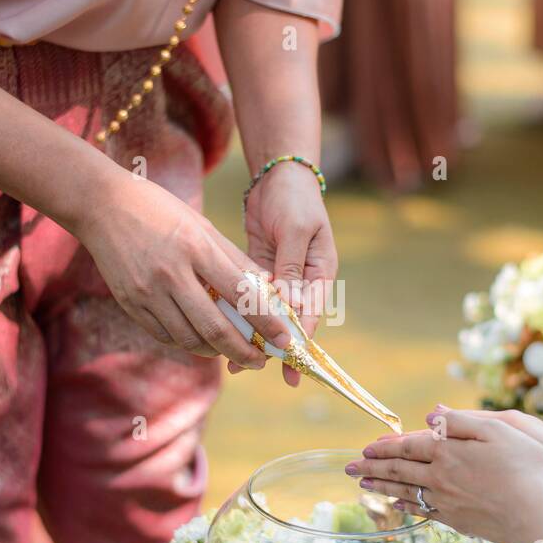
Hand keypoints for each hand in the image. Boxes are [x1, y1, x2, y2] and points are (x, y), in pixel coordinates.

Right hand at [76, 175, 289, 366]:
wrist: (102, 205)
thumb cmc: (159, 210)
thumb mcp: (202, 225)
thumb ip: (235, 259)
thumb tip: (268, 289)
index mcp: (195, 248)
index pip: (240, 294)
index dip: (266, 322)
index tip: (284, 339)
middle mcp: (170, 273)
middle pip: (214, 328)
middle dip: (244, 352)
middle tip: (261, 360)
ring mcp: (146, 292)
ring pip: (189, 339)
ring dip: (217, 352)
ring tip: (234, 351)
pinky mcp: (130, 304)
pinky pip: (165, 335)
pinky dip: (188, 343)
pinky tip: (202, 341)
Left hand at [242, 162, 337, 385]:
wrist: (277, 175)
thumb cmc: (294, 200)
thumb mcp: (296, 231)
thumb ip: (292, 268)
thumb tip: (290, 306)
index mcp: (320, 273)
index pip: (310, 314)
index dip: (298, 339)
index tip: (286, 362)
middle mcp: (302, 281)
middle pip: (288, 321)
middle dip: (272, 346)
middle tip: (253, 367)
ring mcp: (280, 278)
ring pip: (266, 314)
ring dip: (251, 334)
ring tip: (232, 359)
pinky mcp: (259, 271)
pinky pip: (248, 298)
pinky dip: (238, 314)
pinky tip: (223, 329)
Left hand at [344, 406, 542, 542]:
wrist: (538, 514)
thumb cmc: (527, 466)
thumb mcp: (499, 429)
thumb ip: (461, 421)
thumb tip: (430, 414)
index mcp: (448, 452)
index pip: (408, 446)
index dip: (386, 446)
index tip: (366, 447)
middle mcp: (440, 478)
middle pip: (399, 471)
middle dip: (371, 468)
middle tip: (348, 468)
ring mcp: (447, 502)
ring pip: (406, 492)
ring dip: (381, 487)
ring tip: (363, 485)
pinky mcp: (458, 521)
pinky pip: (423, 511)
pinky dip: (405, 506)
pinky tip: (397, 505)